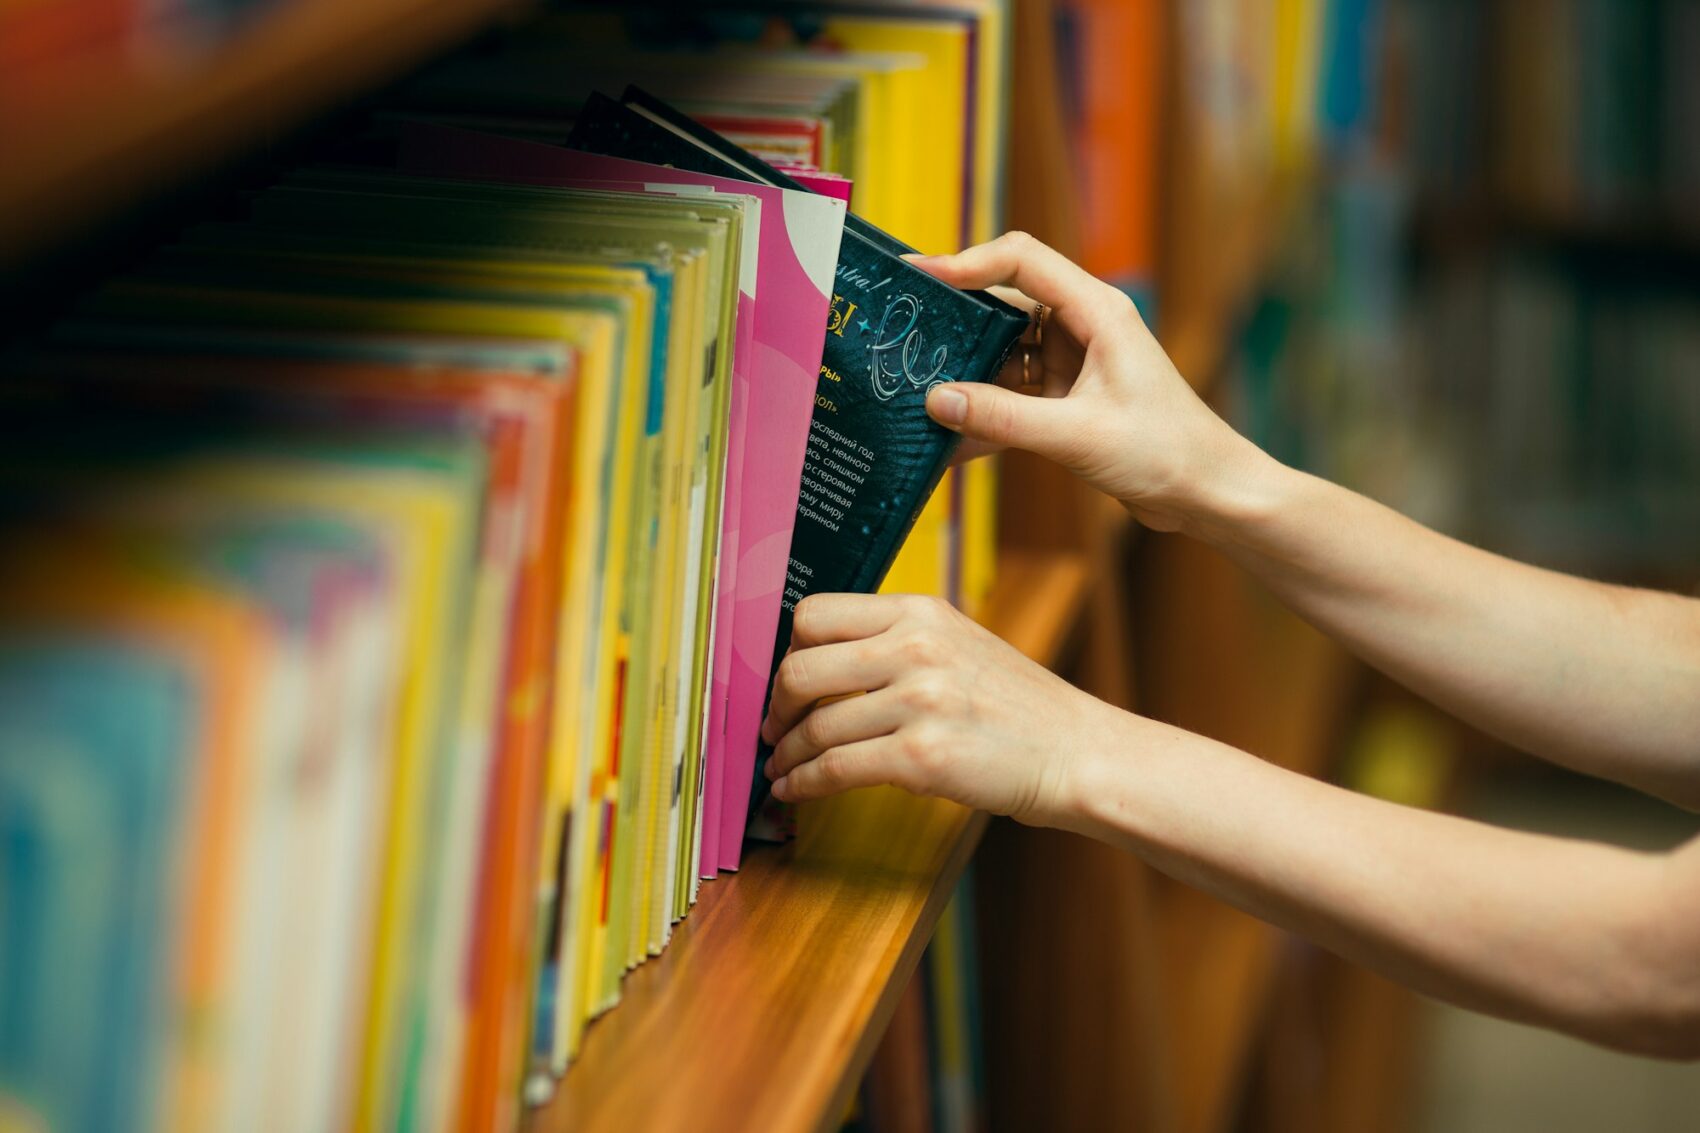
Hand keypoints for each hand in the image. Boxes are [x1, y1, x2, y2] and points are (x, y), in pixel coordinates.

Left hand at [759, 592, 1116, 825]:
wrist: (1075, 752)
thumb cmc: (1016, 706)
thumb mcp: (958, 644)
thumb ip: (895, 641)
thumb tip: (818, 663)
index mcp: (919, 612)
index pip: (814, 614)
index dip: (787, 652)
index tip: (787, 682)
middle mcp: (915, 648)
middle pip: (801, 669)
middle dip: (776, 707)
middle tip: (773, 728)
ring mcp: (918, 702)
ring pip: (814, 727)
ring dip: (786, 754)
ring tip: (782, 767)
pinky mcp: (921, 758)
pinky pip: (834, 770)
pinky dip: (803, 784)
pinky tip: (795, 790)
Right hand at [909, 231, 1273, 533]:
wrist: (1208, 494)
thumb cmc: (1166, 452)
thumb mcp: (1077, 435)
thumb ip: (1003, 418)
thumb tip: (937, 400)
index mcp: (1098, 312)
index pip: (1022, 260)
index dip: (968, 262)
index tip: (920, 278)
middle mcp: (1083, 327)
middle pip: (1004, 303)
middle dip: (956, 321)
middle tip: (903, 334)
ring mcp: (1074, 364)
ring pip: (1003, 353)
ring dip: (965, 375)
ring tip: (914, 391)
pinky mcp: (1067, 400)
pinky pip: (1012, 396)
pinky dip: (984, 413)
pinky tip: (949, 440)